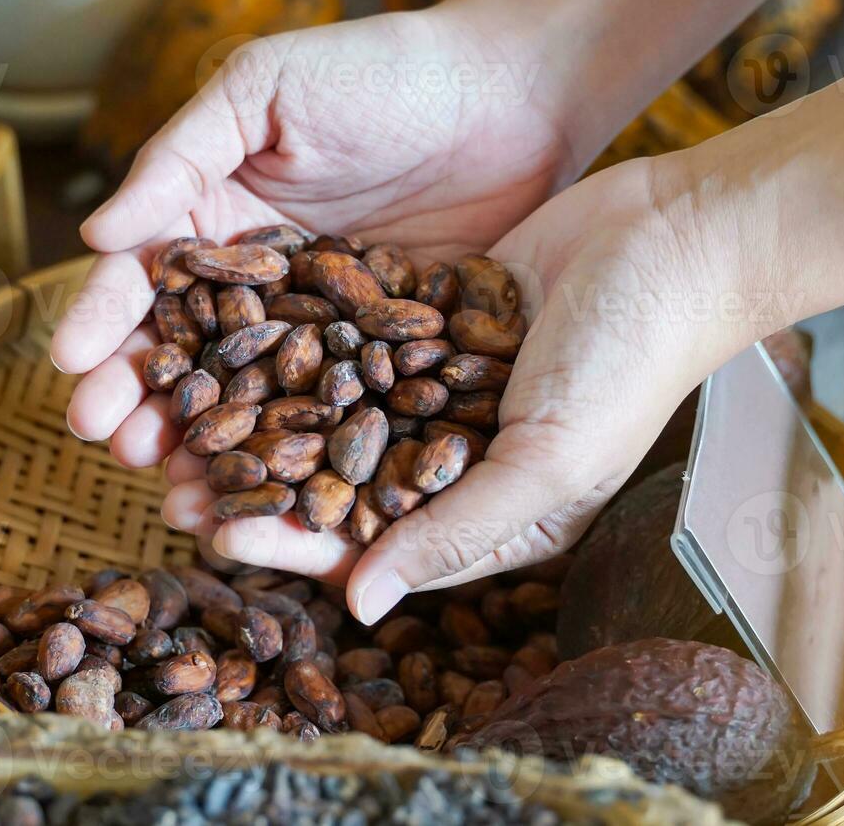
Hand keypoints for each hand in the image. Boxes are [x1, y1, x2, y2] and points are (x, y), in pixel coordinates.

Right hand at [52, 5, 570, 467]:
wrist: (513, 92)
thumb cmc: (380, 70)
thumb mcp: (262, 89)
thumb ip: (179, 157)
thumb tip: (94, 232)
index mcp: (211, 216)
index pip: (142, 277)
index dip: (102, 321)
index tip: (71, 367)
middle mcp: (254, 281)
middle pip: (183, 352)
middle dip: (138, 398)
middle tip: (109, 442)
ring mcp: (316, 327)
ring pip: (246, 395)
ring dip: (202, 443)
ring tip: (170, 485)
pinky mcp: (380, 358)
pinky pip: (328, 413)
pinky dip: (294, 456)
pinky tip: (266, 492)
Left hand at [160, 158, 761, 621]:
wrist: (673, 237)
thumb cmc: (631, 362)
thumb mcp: (552, 463)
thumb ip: (458, 534)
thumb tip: (365, 606)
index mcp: (490, 512)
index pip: (371, 547)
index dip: (292, 546)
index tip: (217, 534)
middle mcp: (456, 454)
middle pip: (335, 483)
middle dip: (257, 483)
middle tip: (171, 479)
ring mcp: (437, 382)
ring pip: (330, 410)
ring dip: (262, 414)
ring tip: (184, 414)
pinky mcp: (427, 317)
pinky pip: (348, 336)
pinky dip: (295, 340)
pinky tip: (232, 331)